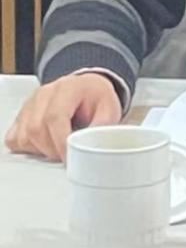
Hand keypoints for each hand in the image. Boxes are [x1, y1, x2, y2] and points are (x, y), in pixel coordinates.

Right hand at [4, 73, 122, 161]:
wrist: (87, 88)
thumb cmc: (97, 98)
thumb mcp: (109, 109)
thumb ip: (102, 126)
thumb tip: (92, 147)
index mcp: (67, 88)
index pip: (55, 116)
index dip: (60, 142)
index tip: (69, 159)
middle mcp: (44, 94)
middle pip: (37, 129)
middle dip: (52, 150)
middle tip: (68, 155)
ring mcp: (30, 104)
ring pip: (24, 137)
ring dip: (41, 150)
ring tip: (59, 147)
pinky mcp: (21, 116)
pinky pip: (14, 139)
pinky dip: (28, 149)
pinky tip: (45, 145)